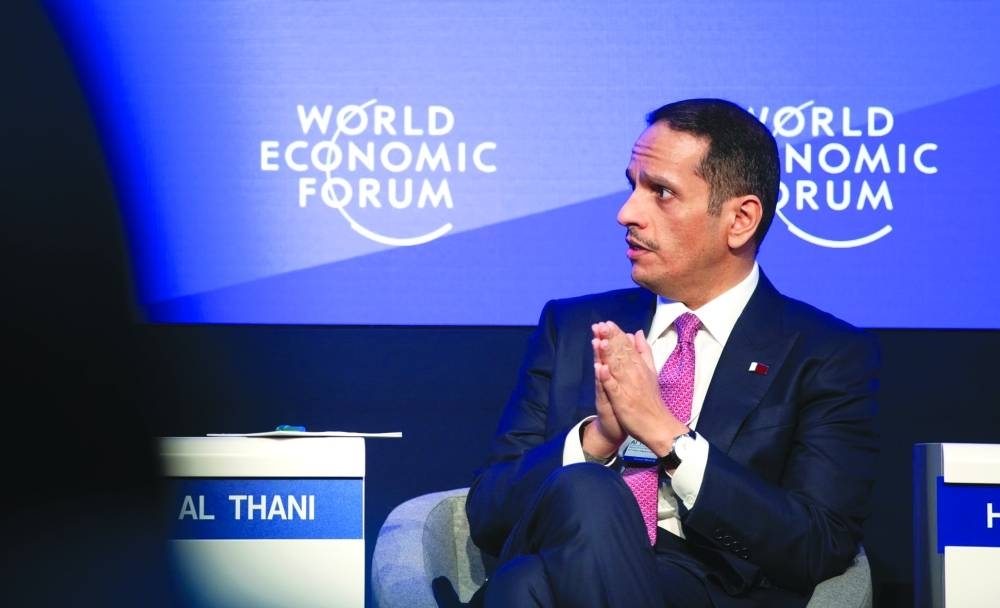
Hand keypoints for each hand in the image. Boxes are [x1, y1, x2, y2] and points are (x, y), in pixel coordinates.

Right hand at [583, 323, 625, 458]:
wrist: (614, 427)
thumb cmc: (621, 403)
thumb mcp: (623, 382)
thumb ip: (624, 362)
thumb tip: (628, 344)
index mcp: (613, 373)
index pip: (611, 352)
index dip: (608, 337)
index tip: (605, 322)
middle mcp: (605, 379)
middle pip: (603, 358)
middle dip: (601, 341)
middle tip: (597, 326)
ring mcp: (604, 390)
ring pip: (600, 371)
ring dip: (598, 357)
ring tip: (597, 342)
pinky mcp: (604, 402)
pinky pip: (602, 389)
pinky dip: (601, 379)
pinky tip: (599, 369)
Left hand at [595, 321, 683, 456]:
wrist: (658, 424)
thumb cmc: (651, 399)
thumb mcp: (650, 370)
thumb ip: (643, 351)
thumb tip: (636, 333)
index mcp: (640, 366)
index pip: (627, 347)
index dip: (616, 335)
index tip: (607, 322)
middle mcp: (635, 374)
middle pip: (621, 354)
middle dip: (610, 339)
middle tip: (601, 325)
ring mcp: (628, 387)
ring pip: (617, 367)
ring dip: (609, 354)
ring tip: (600, 340)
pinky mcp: (623, 400)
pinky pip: (614, 388)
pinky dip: (608, 378)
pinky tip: (600, 368)